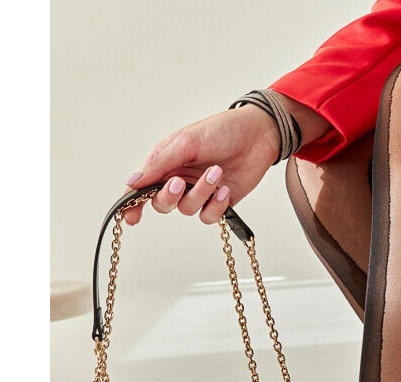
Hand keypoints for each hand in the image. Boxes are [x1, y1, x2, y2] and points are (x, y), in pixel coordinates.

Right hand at [121, 105, 281, 224]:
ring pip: (187, 209)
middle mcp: (179, 179)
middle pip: (162, 204)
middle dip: (170, 197)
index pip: (143, 187)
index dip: (133, 204)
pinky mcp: (219, 202)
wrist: (258, 136)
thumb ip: (159, 164)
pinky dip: (216, 205)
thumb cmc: (221, 131)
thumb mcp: (186, 143)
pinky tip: (225, 190)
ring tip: (216, 174)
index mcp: (165, 162)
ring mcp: (199, 192)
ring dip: (200, 194)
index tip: (129, 217)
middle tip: (180, 183)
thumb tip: (132, 181)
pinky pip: (209, 216)